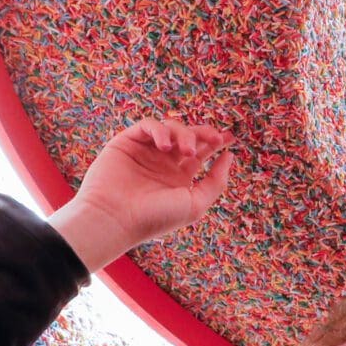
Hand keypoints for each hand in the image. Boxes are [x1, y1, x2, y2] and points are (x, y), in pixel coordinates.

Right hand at [49, 120, 237, 271]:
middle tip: (216, 137)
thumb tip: (229, 156)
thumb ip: (216, 181)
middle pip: (188, 137)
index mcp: (178, 178)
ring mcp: (145, 152)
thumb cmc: (155, 217)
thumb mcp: (196, 203)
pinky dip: (159, 130)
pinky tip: (164, 145)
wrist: (115, 219)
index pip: (200, 153)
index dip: (214, 142)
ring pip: (170, 128)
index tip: (229, 138)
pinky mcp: (126, 143)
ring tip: (187, 150)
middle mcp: (162, 163)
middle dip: (204, 133)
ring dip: (183, 134)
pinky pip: (147, 126)